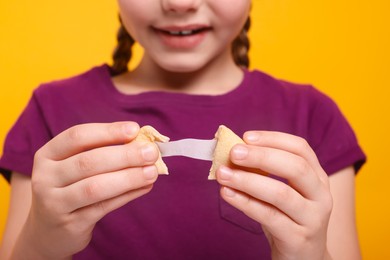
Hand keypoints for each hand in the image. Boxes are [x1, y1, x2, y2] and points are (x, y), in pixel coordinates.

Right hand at [18, 122, 158, 258]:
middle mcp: (46, 177)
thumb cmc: (70, 188)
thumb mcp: (75, 166)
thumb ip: (103, 152)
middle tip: (151, 152)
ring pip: (95, 187)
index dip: (108, 132)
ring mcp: (54, 203)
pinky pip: (104, 207)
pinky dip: (128, 195)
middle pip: (88, 161)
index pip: (77, 136)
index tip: (135, 129)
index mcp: (48, 155)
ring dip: (129, 177)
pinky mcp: (70, 224)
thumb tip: (143, 142)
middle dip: (124, 155)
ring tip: (152, 172)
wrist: (49, 231)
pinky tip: (145, 187)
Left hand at [216, 131, 332, 259]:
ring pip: (281, 194)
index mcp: (317, 177)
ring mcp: (313, 218)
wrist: (304, 259)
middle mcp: (321, 195)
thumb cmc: (287, 218)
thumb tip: (230, 150)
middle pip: (295, 167)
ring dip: (248, 180)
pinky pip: (269, 217)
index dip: (273, 139)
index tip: (246, 136)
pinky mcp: (298, 239)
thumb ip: (263, 172)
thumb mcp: (281, 192)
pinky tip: (227, 194)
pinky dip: (245, 203)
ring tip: (223, 174)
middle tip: (233, 152)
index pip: (300, 148)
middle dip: (261, 156)